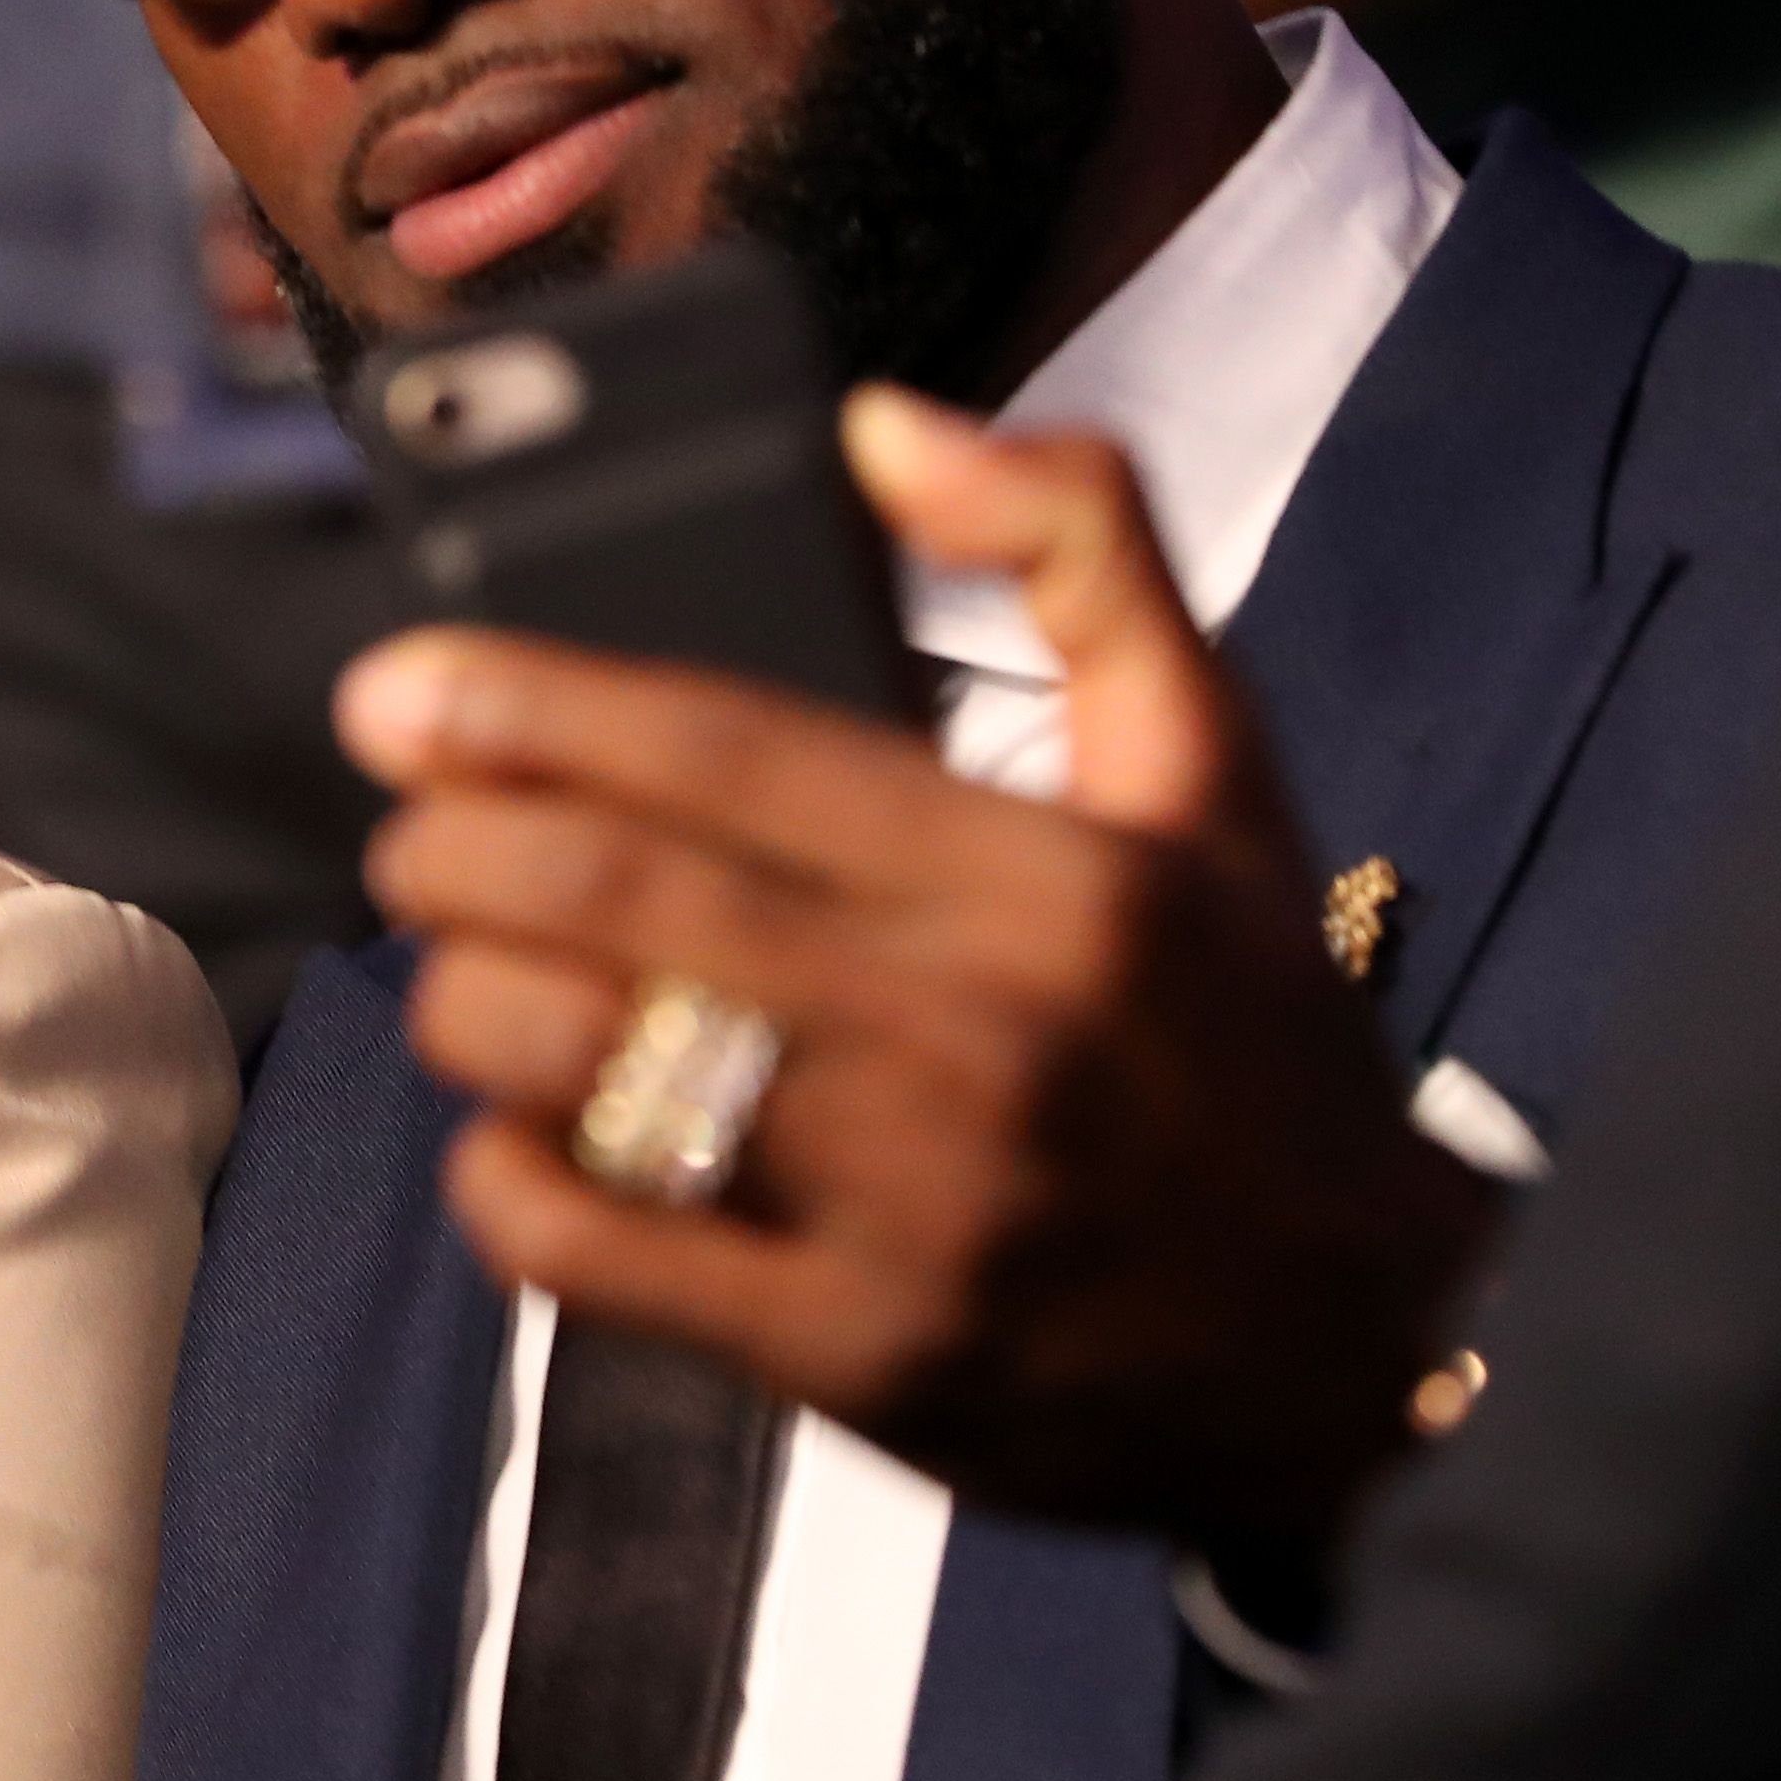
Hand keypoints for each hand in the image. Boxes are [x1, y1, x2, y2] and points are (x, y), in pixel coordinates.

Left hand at [343, 386, 1501, 1543]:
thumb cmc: (1256, 1037)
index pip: (729, 753)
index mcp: (1050, 877)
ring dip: (467, 1000)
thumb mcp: (1217, 765)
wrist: (1379, 1347)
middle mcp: (976, 1033)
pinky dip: (509, 1181)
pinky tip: (507, 1133)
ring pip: (590, 1067)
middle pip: (625, 900)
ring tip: (456, 961)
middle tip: (405, 826)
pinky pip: (607, 1256)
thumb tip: (882, 422)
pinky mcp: (866, 1358)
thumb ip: (1077, 549)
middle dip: (458, 847)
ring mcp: (915, 1208)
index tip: (400, 692)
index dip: (531, 708)